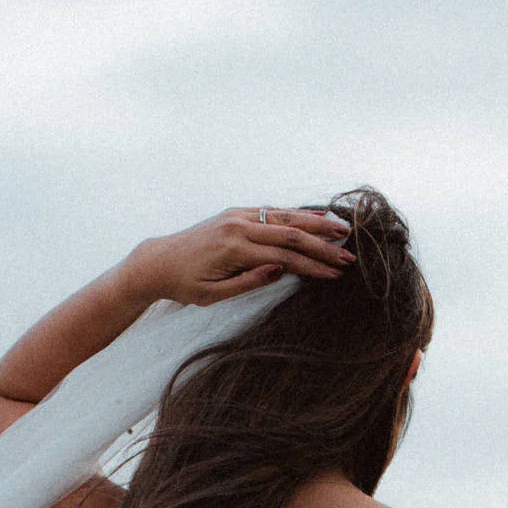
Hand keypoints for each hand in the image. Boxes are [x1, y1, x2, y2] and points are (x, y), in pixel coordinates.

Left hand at [120, 207, 354, 306]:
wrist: (158, 261)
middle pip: (291, 232)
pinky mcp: (237, 213)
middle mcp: (238, 226)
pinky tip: (316, 216)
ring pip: (285, 216)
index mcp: (234, 248)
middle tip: (349, 255)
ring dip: (316, 223)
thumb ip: (248, 282)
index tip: (335, 274)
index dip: (313, 266)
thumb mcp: (213, 295)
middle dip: (323, 244)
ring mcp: (238, 216)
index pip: (284, 256)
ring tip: (343, 228)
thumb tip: (281, 269)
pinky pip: (273, 212)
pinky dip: (296, 214)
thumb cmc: (184, 284)